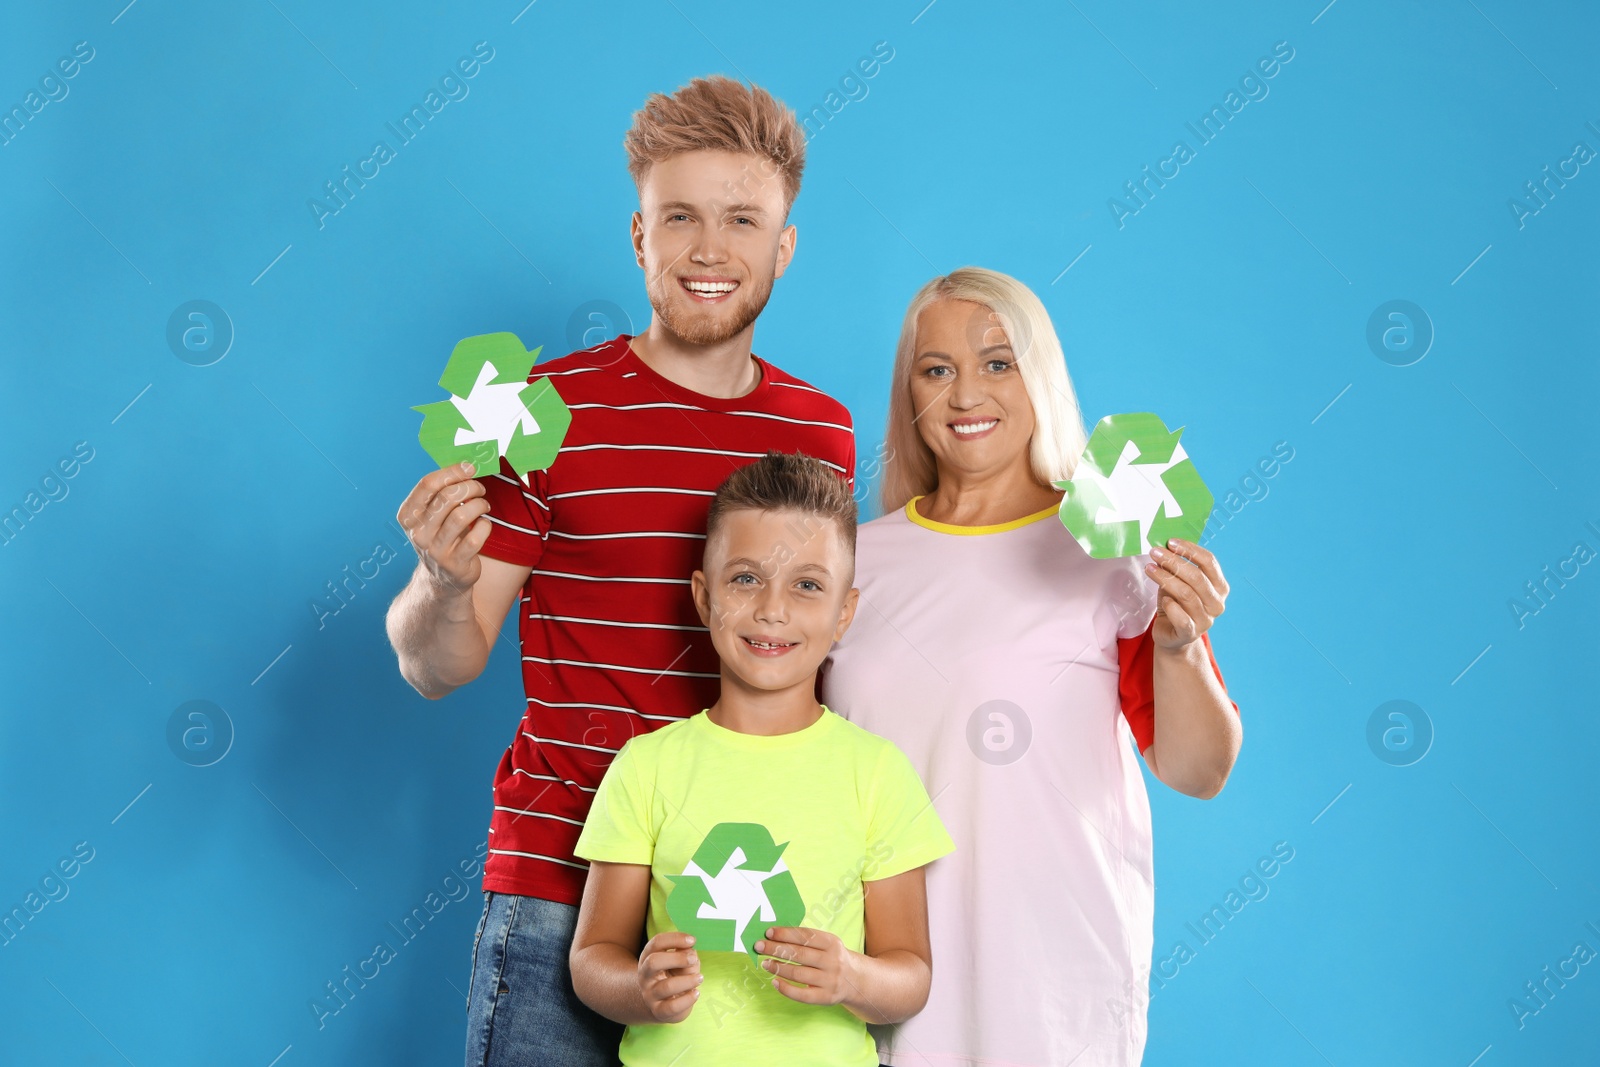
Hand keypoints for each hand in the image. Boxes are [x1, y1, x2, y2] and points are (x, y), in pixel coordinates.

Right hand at [395, 461, 491, 595]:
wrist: (442, 578)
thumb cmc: (441, 535)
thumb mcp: (432, 515)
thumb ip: (442, 492)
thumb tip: (467, 465)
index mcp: (408, 515)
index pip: (428, 484)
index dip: (452, 472)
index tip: (470, 467)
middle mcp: (418, 533)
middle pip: (447, 497)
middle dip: (470, 487)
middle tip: (480, 488)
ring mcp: (435, 550)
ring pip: (462, 515)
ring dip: (479, 504)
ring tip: (483, 505)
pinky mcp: (455, 563)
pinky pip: (476, 537)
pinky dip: (485, 526)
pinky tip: (484, 525)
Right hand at [637, 932, 701, 1022]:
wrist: (662, 1003)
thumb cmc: (674, 975)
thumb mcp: (679, 962)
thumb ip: (686, 955)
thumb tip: (690, 953)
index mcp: (648, 957)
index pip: (657, 943)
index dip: (675, 939)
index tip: (692, 940)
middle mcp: (645, 975)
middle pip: (654, 962)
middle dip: (677, 959)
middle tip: (693, 959)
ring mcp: (650, 994)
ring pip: (667, 986)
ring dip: (688, 980)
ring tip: (700, 978)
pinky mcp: (658, 1011)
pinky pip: (672, 1007)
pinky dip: (688, 999)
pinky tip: (696, 993)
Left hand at [756, 927, 858, 1005]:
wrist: (855, 981)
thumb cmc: (833, 958)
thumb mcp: (828, 944)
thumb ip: (807, 940)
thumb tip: (775, 936)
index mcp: (832, 943)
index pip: (805, 936)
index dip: (785, 933)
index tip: (768, 932)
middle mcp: (832, 961)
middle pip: (799, 954)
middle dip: (776, 949)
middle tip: (759, 946)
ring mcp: (829, 980)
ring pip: (798, 974)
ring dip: (778, 967)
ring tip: (765, 963)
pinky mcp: (825, 997)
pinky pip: (801, 995)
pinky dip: (785, 988)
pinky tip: (774, 982)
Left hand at [1144, 538, 1228, 650]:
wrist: (1172, 635)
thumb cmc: (1176, 604)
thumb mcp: (1178, 582)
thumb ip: (1176, 568)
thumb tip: (1164, 548)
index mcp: (1219, 587)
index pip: (1210, 562)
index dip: (1190, 549)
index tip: (1170, 542)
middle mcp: (1217, 603)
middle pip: (1197, 577)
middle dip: (1174, 561)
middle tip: (1155, 552)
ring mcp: (1206, 620)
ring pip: (1187, 594)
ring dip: (1165, 578)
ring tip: (1149, 568)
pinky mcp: (1190, 633)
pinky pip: (1180, 617)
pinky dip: (1170, 605)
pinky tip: (1163, 600)